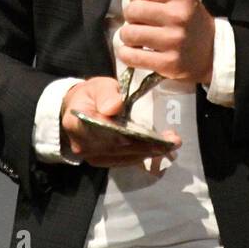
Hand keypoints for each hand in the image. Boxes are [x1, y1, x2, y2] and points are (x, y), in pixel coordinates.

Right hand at [60, 77, 180, 167]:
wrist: (79, 109)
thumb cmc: (91, 95)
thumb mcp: (97, 86)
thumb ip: (106, 93)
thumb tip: (113, 107)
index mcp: (76, 123)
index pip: (102, 132)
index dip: (125, 135)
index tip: (147, 135)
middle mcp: (82, 145)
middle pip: (116, 148)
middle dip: (145, 145)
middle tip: (171, 140)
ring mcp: (92, 156)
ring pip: (123, 157)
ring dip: (149, 152)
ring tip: (172, 144)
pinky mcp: (103, 161)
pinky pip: (124, 161)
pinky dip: (143, 154)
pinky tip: (160, 148)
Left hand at [115, 0, 215, 85]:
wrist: (212, 52)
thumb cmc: (189, 20)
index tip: (145, 4)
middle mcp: (179, 16)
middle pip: (132, 10)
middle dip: (131, 17)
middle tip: (141, 22)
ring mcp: (174, 41)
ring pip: (128, 34)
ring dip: (128, 37)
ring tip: (139, 38)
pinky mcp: (168, 63)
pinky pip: (131, 56)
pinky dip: (127, 54)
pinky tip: (136, 52)